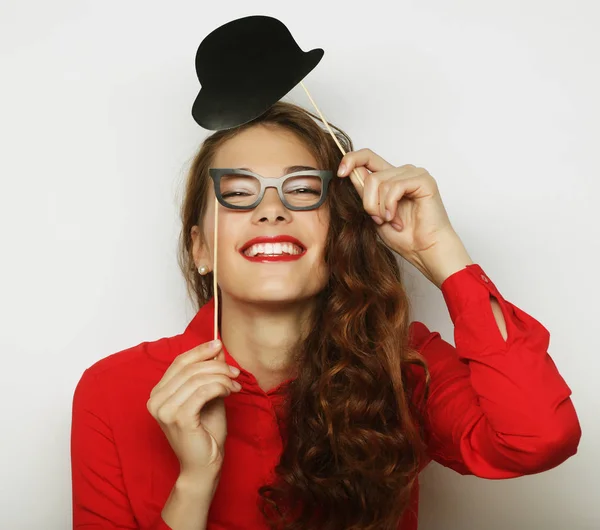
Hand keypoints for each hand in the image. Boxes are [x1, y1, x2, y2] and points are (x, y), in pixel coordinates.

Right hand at [147, 340, 240, 477]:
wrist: (204, 465)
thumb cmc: (206, 432)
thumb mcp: (209, 395)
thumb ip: (209, 373)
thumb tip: (216, 348)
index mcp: (158, 393)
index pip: (179, 362)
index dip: (200, 351)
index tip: (219, 344)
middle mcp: (156, 400)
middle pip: (190, 369)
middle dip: (217, 366)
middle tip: (235, 372)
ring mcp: (164, 410)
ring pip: (198, 378)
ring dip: (222, 378)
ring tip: (235, 386)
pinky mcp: (178, 418)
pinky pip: (203, 391)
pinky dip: (220, 387)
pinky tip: (229, 392)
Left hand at [337, 148, 456, 264]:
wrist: (424, 251)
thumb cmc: (404, 236)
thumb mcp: (373, 212)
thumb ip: (363, 191)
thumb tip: (349, 171)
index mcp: (390, 177)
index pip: (367, 157)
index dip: (351, 159)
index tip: (340, 173)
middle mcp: (402, 172)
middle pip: (370, 174)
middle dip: (368, 202)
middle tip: (378, 219)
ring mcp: (414, 174)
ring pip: (379, 181)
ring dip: (380, 207)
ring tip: (390, 221)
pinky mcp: (424, 180)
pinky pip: (395, 186)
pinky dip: (390, 206)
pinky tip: (396, 219)